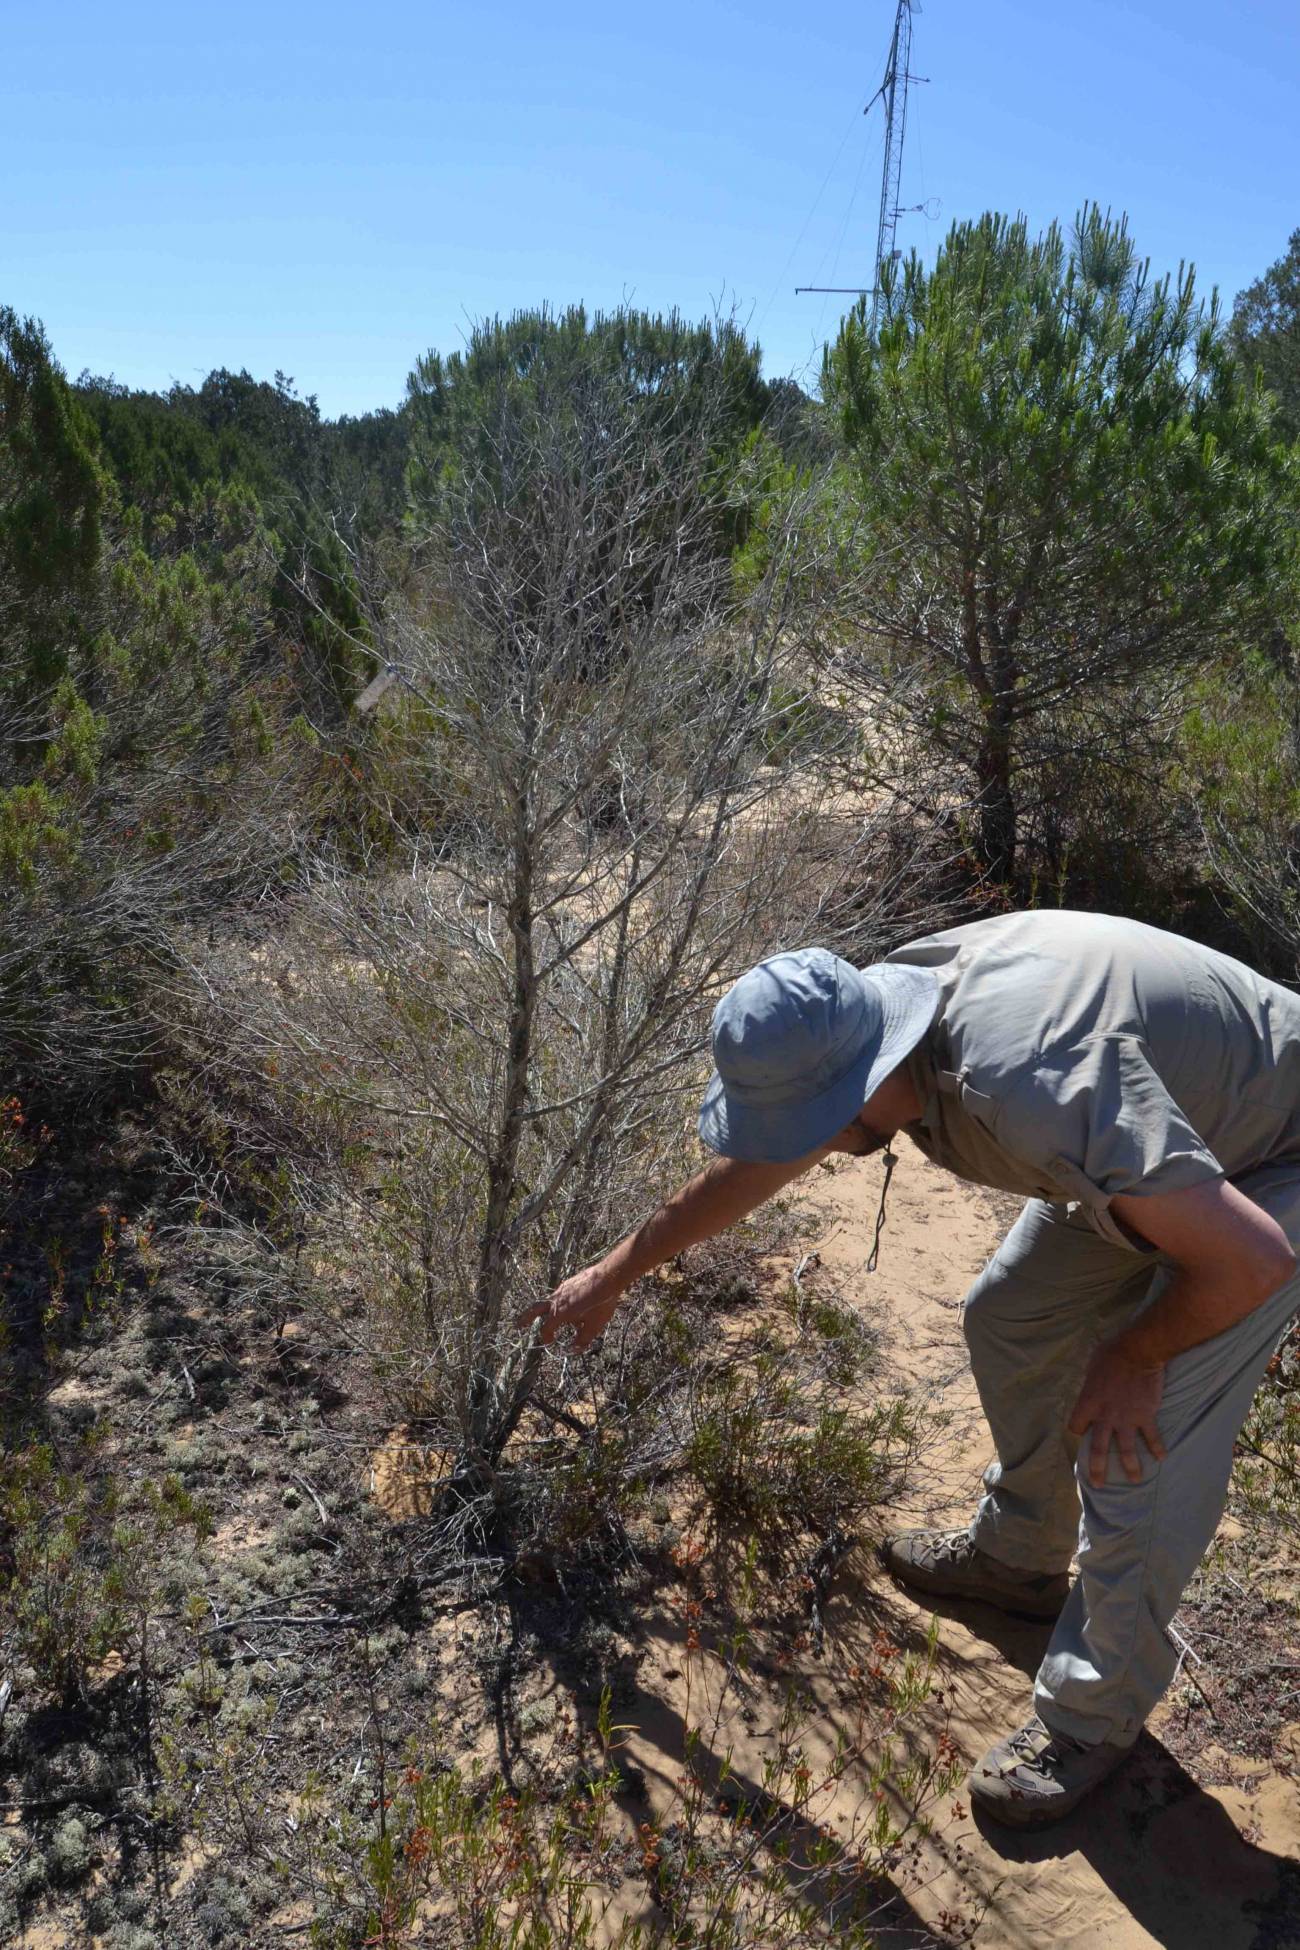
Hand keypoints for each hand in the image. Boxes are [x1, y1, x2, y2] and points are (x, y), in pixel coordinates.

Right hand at [515, 1264, 622, 1351]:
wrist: (608, 1278)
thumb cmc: (601, 1304)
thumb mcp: (593, 1327)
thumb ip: (582, 1340)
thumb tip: (573, 1349)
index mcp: (559, 1314)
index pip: (546, 1329)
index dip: (546, 1337)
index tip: (549, 1342)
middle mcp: (556, 1301)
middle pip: (535, 1310)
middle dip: (526, 1318)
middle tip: (519, 1324)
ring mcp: (561, 1289)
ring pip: (549, 1301)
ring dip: (549, 1311)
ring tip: (556, 1316)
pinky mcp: (569, 1282)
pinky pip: (560, 1294)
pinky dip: (560, 1302)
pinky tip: (572, 1303)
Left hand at [1067, 1339, 1166, 1487]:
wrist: (1138, 1352)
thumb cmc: (1111, 1354)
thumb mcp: (1092, 1368)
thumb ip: (1091, 1384)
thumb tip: (1091, 1387)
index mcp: (1088, 1403)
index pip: (1076, 1425)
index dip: (1079, 1429)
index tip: (1083, 1430)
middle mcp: (1105, 1416)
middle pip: (1098, 1449)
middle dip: (1097, 1469)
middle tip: (1098, 1484)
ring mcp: (1127, 1418)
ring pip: (1126, 1451)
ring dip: (1131, 1467)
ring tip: (1135, 1480)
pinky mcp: (1146, 1416)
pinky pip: (1152, 1437)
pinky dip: (1157, 1448)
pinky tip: (1162, 1458)